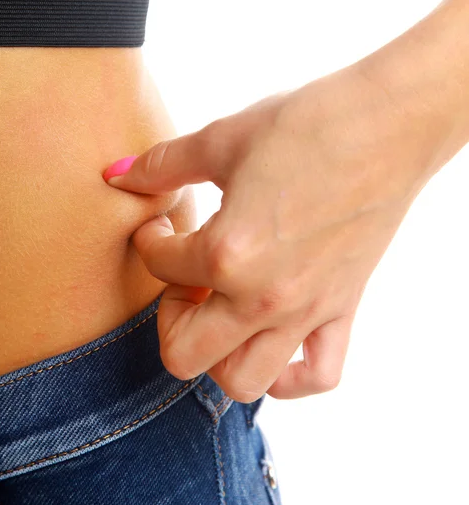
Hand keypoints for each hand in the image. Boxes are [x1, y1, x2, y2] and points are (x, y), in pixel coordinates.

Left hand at [102, 66, 445, 401]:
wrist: (388, 123)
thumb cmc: (305, 124)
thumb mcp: (223, 139)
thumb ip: (162, 165)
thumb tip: (116, 175)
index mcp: (228, 252)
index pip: (159, 264)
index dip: (150, 239)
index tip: (163, 223)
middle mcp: (263, 296)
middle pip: (183, 354)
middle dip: (168, 315)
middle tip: (181, 276)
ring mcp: (306, 311)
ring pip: (242, 381)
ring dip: (216, 353)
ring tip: (220, 308)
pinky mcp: (342, 309)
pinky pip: (317, 376)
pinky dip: (289, 376)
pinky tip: (272, 341)